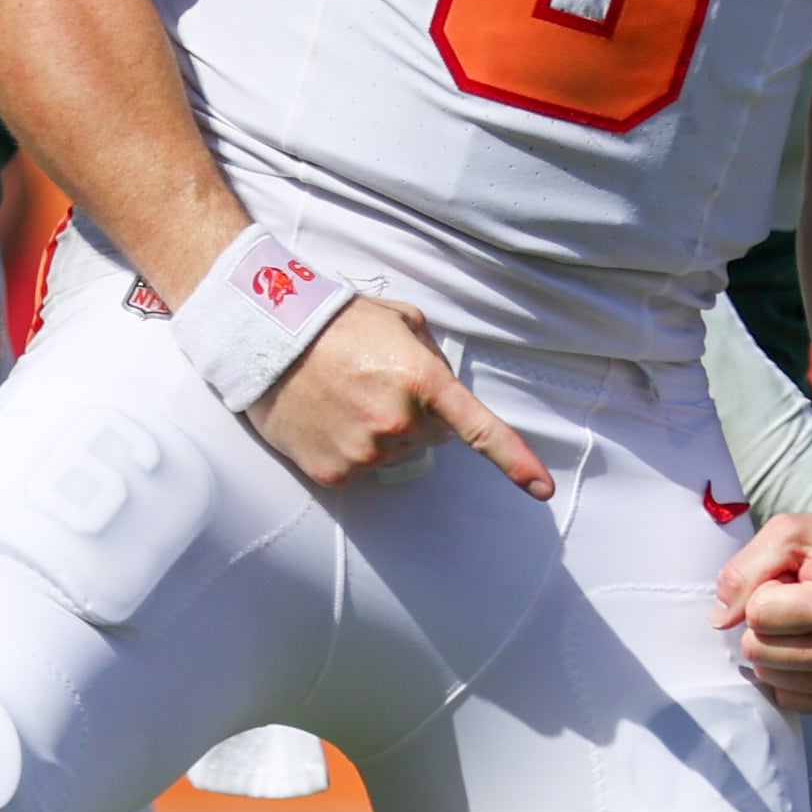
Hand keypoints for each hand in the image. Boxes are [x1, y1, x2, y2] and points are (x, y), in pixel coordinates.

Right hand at [248, 297, 550, 498]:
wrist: (269, 338)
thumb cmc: (338, 322)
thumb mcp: (402, 322)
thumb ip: (433, 358)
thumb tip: (444, 393)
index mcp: (421, 381)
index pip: (478, 430)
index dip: (515, 461)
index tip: (541, 489)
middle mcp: (398, 422)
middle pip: (430, 436)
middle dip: (416, 415)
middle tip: (376, 381)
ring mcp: (365, 453)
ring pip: (395, 453)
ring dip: (382, 430)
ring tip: (345, 394)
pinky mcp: (335, 473)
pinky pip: (360, 468)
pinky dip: (350, 448)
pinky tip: (328, 416)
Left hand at [712, 505, 811, 713]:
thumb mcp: (788, 534)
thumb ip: (744, 570)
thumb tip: (719, 621)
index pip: (758, 614)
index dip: (765, 589)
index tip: (795, 578)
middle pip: (758, 651)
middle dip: (767, 620)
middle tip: (801, 598)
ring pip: (768, 676)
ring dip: (778, 644)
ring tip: (810, 618)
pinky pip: (787, 696)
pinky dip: (789, 670)